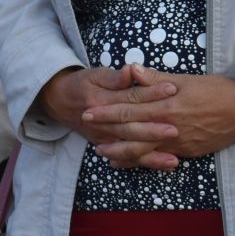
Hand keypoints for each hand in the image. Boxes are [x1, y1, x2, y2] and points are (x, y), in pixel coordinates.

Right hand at [35, 66, 179, 169]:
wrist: (59, 102)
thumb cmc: (82, 84)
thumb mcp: (95, 74)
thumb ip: (115, 77)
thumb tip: (131, 70)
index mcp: (101, 101)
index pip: (130, 97)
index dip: (151, 92)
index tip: (172, 88)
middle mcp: (103, 124)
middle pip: (131, 128)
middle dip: (153, 130)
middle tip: (175, 129)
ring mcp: (105, 138)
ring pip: (130, 148)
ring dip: (152, 154)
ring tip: (174, 158)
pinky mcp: (109, 147)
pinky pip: (129, 158)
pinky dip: (148, 163)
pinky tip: (167, 165)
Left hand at [81, 66, 234, 169]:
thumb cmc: (217, 89)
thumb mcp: (187, 79)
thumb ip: (157, 79)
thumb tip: (132, 71)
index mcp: (168, 105)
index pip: (130, 108)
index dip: (107, 111)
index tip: (89, 111)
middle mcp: (170, 126)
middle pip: (131, 131)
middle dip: (107, 131)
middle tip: (86, 130)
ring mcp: (178, 142)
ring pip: (143, 151)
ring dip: (120, 152)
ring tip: (102, 152)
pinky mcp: (187, 152)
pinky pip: (158, 159)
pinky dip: (140, 161)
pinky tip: (127, 163)